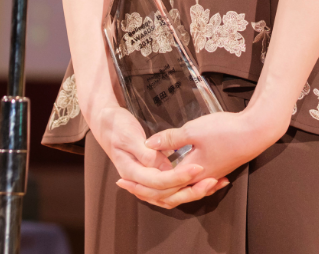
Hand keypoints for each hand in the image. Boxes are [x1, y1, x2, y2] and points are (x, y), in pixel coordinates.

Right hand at [87, 104, 227, 209]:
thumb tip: (162, 166)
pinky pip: (171, 189)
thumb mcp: (129, 135)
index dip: (179, 177)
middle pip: (166, 195)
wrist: (105, 122)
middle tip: (212, 180)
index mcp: (131, 171)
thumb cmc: (115, 126)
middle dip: (191, 190)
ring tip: (213, 184)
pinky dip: (187, 188)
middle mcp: (138, 180)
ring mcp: (145, 180)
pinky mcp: (152, 175)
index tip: (197, 167)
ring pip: (170, 196)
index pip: (158, 182)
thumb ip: (146, 153)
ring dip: (192, 192)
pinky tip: (202, 183)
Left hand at [129, 104, 286, 207]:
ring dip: (163, 187)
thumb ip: (170, 139)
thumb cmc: (226, 130)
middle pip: (169, 193)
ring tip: (147, 182)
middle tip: (128, 185)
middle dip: (147, 191)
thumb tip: (147, 144)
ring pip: (181, 189)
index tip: (123, 181)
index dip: (140, 186)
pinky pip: (192, 182)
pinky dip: (180, 182)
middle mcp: (200, 179)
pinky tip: (174, 172)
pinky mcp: (215, 168)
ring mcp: (209, 175)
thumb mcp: (194, 130)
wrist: (256, 132)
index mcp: (191, 172)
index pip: (161, 188)